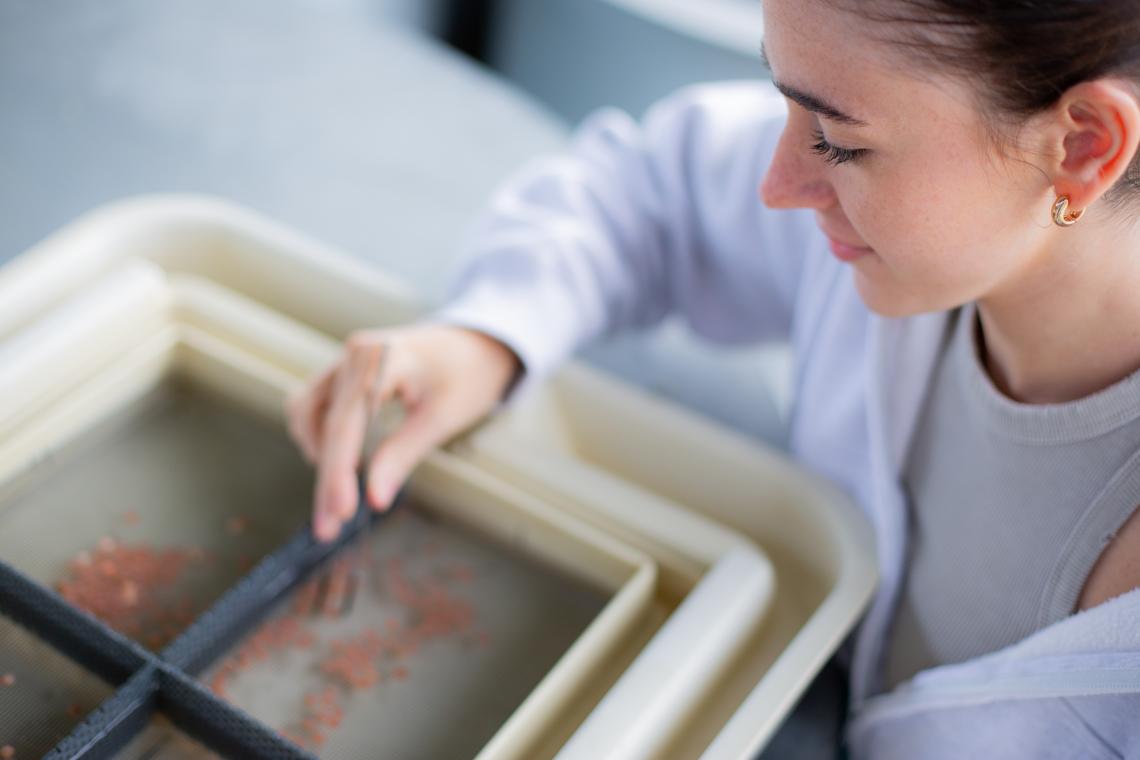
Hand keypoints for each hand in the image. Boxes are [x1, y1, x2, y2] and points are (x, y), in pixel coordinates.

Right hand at [285, 324, 521, 541]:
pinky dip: (318, 435)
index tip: (341, 513)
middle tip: (327, 528)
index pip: (346, 423)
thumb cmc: (469, 374)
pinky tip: (337, 462)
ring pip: (307, 413)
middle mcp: (354, 354)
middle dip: (326, 479)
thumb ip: (404, 454)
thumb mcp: (443, 416)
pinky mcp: (343, 371)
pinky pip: (313, 404)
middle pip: (325, 425)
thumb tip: (374, 500)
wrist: (479, 342)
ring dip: (317, 456)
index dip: (339, 472)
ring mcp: (345, 360)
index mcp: (381, 358)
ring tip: (337, 495)